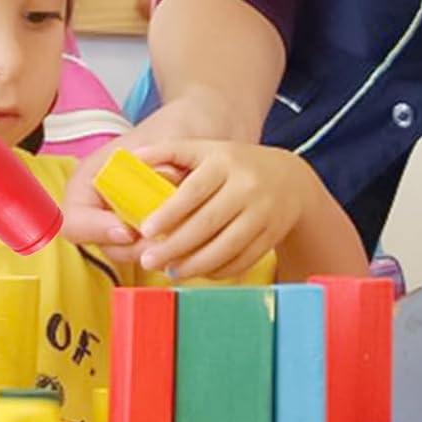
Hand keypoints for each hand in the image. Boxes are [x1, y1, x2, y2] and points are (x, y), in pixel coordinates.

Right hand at [59, 90, 236, 256]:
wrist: (196, 131)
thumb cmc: (174, 130)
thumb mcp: (166, 140)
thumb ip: (162, 160)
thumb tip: (166, 179)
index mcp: (88, 181)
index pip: (75, 222)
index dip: (98, 231)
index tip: (129, 230)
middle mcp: (100, 208)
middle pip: (106, 246)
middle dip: (138, 246)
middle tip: (167, 240)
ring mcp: (123, 224)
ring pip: (133, 254)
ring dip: (159, 248)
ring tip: (186, 230)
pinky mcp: (147, 234)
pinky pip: (154, 252)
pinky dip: (172, 247)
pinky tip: (194, 234)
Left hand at [132, 139, 313, 280]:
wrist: (290, 179)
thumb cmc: (236, 165)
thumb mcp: (207, 150)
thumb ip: (170, 152)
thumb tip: (131, 158)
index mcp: (225, 162)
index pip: (194, 190)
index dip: (169, 212)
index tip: (146, 229)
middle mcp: (247, 186)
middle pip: (207, 223)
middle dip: (174, 247)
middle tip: (148, 261)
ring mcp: (263, 212)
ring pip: (226, 247)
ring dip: (195, 265)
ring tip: (171, 271)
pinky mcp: (272, 234)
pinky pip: (242, 259)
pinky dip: (218, 270)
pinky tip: (200, 271)